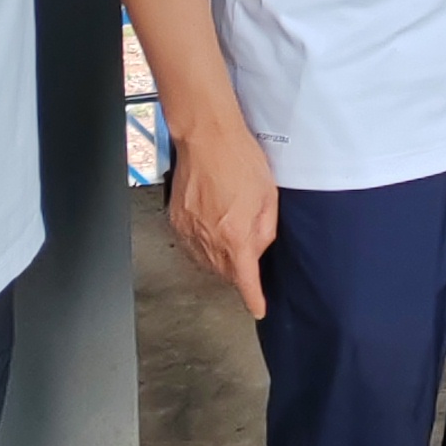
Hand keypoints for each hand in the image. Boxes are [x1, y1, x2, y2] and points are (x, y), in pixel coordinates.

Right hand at [168, 111, 278, 318]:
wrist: (207, 137)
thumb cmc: (239, 159)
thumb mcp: (268, 197)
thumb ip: (265, 230)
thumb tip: (258, 249)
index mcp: (235, 236)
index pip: (245, 280)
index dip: (253, 298)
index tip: (258, 308)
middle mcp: (209, 238)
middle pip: (226, 272)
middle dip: (240, 268)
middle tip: (249, 243)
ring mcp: (188, 231)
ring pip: (207, 261)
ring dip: (221, 257)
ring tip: (231, 230)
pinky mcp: (176, 220)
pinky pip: (191, 245)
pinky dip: (203, 245)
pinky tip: (212, 228)